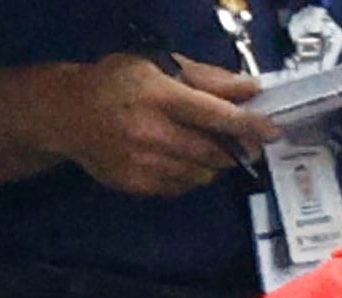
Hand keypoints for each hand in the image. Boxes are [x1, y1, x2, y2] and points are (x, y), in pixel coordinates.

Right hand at [47, 53, 271, 197]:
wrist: (68, 115)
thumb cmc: (119, 83)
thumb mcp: (160, 66)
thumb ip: (207, 78)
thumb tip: (250, 90)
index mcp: (160, 97)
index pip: (214, 115)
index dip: (248, 125)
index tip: (272, 131)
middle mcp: (151, 133)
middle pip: (212, 152)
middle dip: (234, 150)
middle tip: (241, 143)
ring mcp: (142, 163)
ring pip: (200, 174)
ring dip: (212, 165)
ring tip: (203, 149)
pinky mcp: (135, 185)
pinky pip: (179, 187)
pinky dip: (188, 176)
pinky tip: (177, 160)